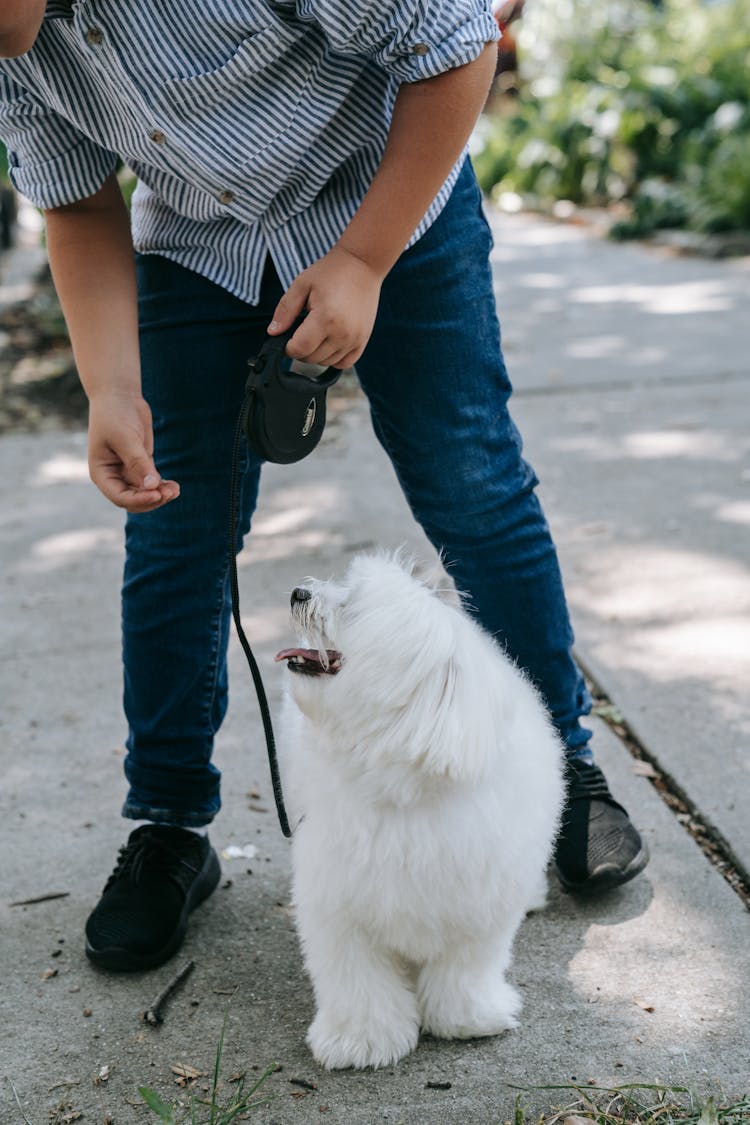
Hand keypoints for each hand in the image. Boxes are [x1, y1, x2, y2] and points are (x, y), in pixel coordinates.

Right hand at [87, 391, 179, 511]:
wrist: (119, 395)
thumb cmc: (115, 415)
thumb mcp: (126, 439)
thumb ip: (138, 463)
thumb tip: (152, 486)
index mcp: (102, 473)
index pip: (119, 496)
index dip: (138, 499)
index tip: (156, 493)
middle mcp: (114, 476)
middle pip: (133, 500)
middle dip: (152, 499)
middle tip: (170, 492)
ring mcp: (128, 472)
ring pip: (144, 493)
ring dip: (160, 495)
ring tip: (175, 490)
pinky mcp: (142, 464)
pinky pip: (152, 483)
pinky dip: (162, 486)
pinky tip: (174, 486)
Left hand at [267, 245, 382, 367]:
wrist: (362, 264)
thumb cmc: (331, 272)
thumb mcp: (301, 285)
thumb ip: (285, 310)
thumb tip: (272, 333)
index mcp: (325, 318)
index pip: (299, 349)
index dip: (287, 347)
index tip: (286, 337)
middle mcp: (342, 333)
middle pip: (312, 358)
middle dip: (301, 349)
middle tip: (301, 330)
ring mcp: (355, 339)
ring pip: (326, 362)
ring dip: (316, 353)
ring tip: (316, 332)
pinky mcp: (362, 341)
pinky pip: (344, 363)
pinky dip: (333, 358)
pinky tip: (328, 342)